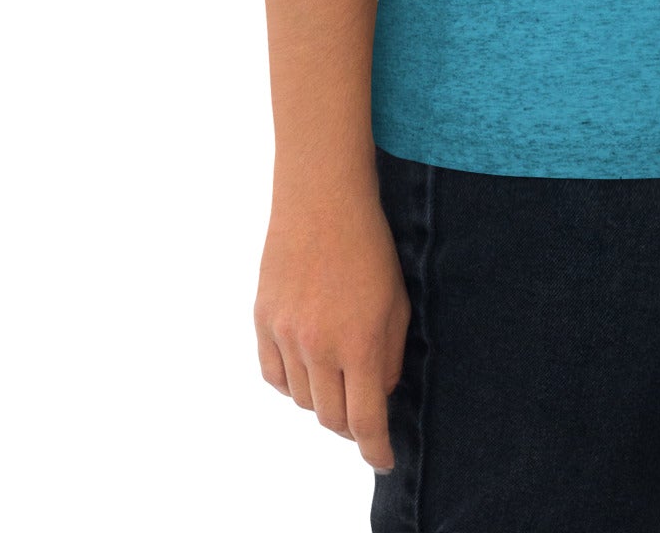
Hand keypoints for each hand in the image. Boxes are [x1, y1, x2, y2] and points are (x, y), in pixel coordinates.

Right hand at [254, 190, 412, 471]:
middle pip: (331, 418)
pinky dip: (290, 382)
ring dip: (321, 399)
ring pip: (300, 399)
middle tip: (363, 414)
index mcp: (359, 342)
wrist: (323, 198)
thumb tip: (378, 397)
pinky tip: (306, 366)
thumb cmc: (370, 245)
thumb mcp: (397, 301)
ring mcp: (285, 335)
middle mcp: (318, 346)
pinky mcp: (262, 321)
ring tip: (337, 374)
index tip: (384, 461)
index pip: (365, 420)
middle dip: (351, 425)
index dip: (376, 449)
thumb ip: (389, 356)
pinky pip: (273, 376)